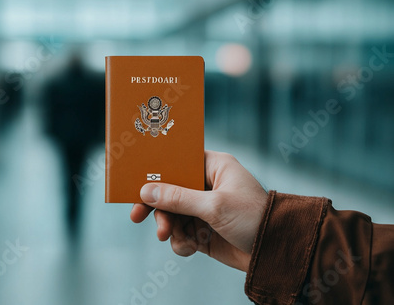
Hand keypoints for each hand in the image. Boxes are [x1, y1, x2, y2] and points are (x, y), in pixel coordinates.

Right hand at [130, 151, 267, 271]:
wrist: (277, 252)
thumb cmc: (254, 218)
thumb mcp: (214, 206)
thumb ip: (178, 198)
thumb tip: (146, 191)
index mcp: (214, 167)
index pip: (178, 163)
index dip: (156, 173)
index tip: (137, 185)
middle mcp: (207, 185)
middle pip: (169, 191)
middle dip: (157, 207)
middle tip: (137, 217)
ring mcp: (205, 209)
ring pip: (172, 215)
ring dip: (168, 227)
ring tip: (170, 237)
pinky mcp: (204, 231)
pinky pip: (182, 233)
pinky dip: (180, 242)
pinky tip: (189, 248)